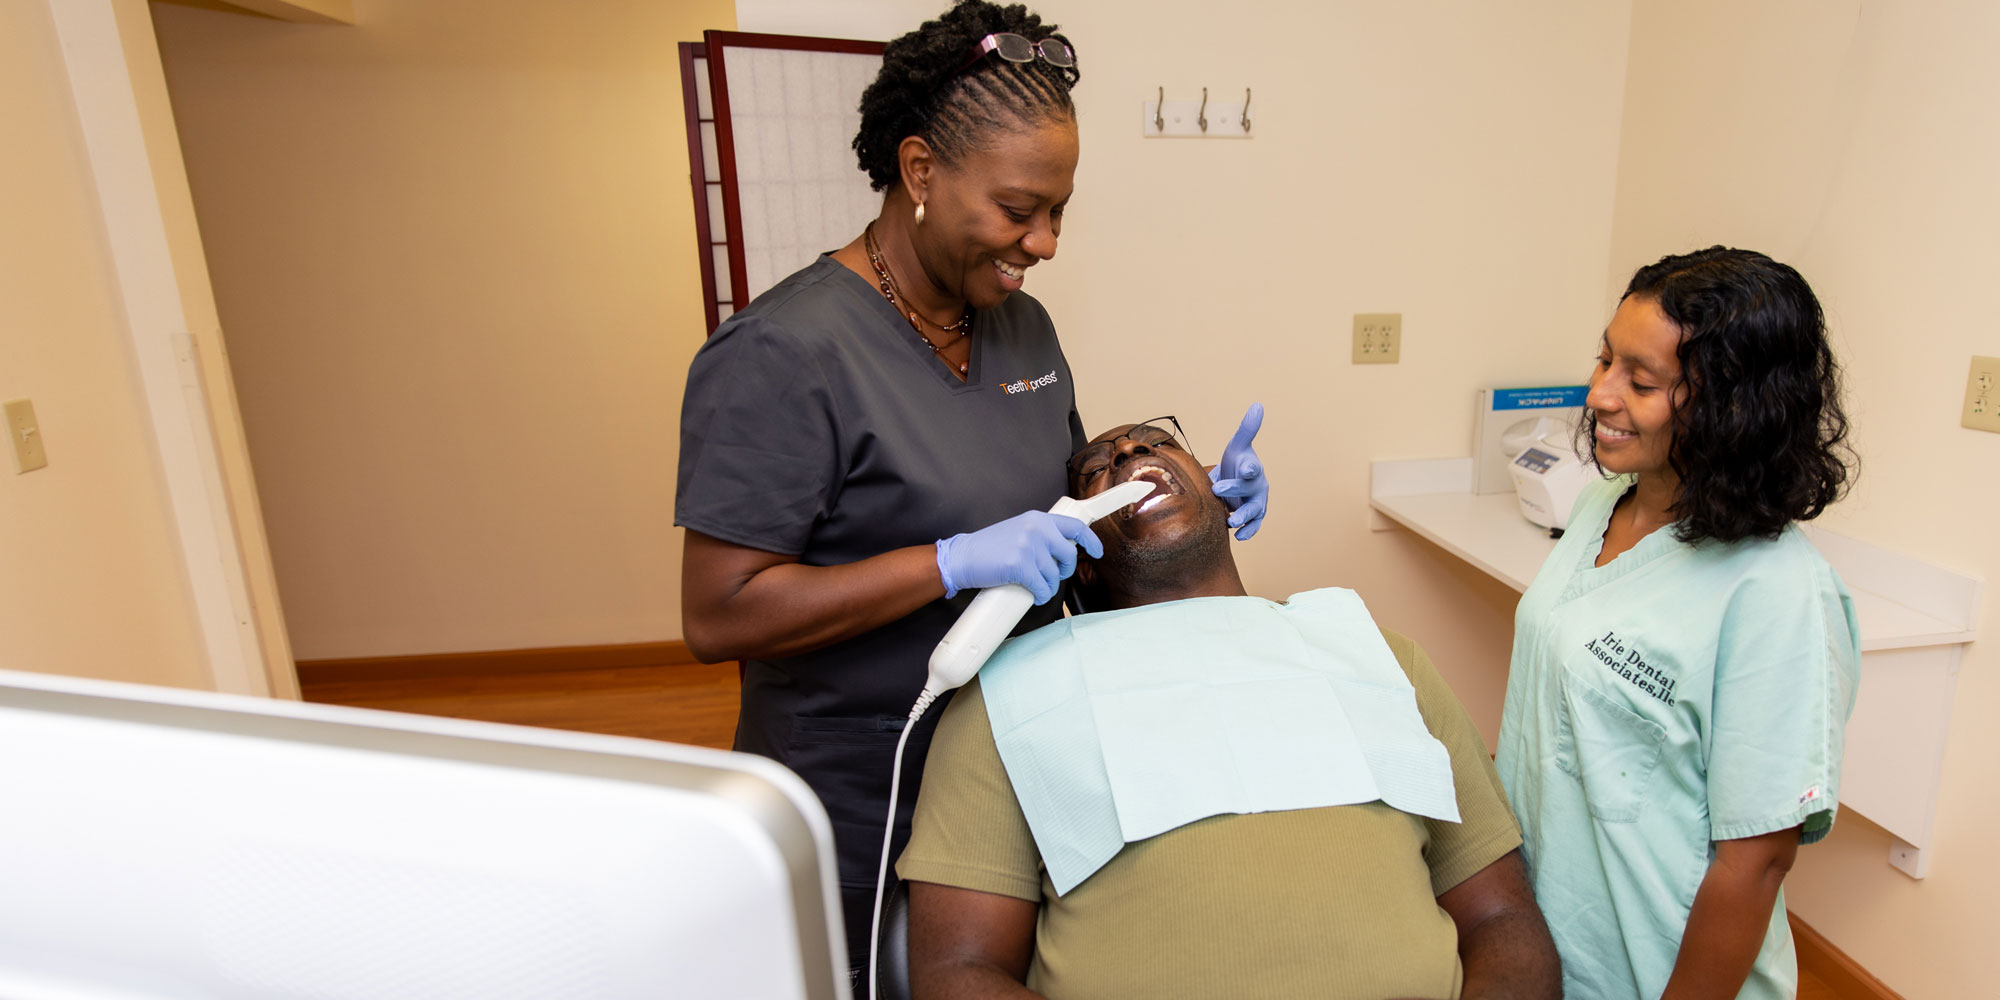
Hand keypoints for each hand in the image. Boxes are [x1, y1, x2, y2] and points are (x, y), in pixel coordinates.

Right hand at [936, 510, 1102, 604]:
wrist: (962, 557)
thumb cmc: (988, 548)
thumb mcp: (1018, 531)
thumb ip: (1040, 536)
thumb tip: (1062, 552)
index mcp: (1038, 519)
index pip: (1075, 527)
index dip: (1090, 541)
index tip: (1097, 551)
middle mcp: (1036, 529)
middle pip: (1069, 556)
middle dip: (1063, 570)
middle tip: (1052, 576)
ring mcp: (1029, 546)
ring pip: (1054, 576)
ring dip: (1047, 586)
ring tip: (1034, 585)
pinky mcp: (1021, 565)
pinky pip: (1042, 588)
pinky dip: (1039, 596)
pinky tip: (1032, 595)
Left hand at [1208, 402, 1269, 539]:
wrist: (1239, 480)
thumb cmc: (1239, 462)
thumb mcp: (1239, 446)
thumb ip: (1247, 429)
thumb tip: (1258, 405)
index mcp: (1253, 468)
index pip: (1253, 467)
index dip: (1250, 468)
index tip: (1247, 469)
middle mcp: (1257, 486)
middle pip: (1248, 490)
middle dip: (1234, 490)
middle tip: (1217, 490)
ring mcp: (1256, 502)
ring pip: (1253, 511)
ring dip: (1244, 517)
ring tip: (1231, 523)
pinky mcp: (1252, 516)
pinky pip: (1253, 525)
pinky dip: (1247, 531)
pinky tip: (1238, 536)